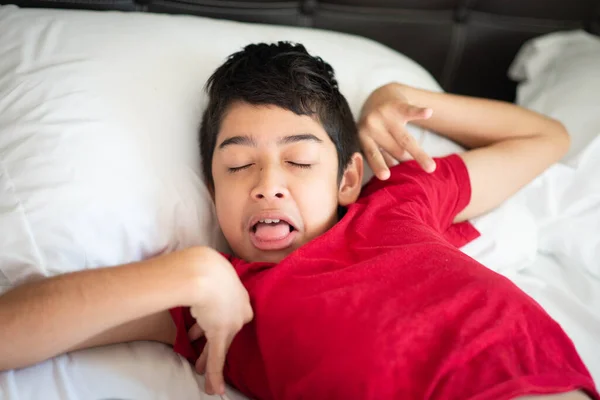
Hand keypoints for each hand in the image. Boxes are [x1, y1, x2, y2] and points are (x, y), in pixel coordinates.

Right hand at [186, 249, 252, 395]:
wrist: (203, 270)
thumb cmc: (202, 266)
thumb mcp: (206, 270)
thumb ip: (201, 278)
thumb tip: (184, 272)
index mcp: (238, 293)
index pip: (229, 314)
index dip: (215, 324)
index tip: (205, 330)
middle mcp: (239, 309)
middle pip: (225, 332)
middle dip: (211, 345)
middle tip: (202, 357)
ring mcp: (231, 322)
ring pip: (220, 346)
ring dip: (208, 358)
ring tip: (199, 367)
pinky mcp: (222, 333)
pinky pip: (218, 358)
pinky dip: (215, 374)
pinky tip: (214, 388)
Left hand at [358, 83, 435, 179]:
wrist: (379, 96)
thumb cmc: (377, 126)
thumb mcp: (372, 140)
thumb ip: (380, 155)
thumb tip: (393, 176)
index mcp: (363, 136)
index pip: (373, 154)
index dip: (379, 165)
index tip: (385, 176)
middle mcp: (372, 125)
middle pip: (394, 149)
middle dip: (407, 160)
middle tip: (422, 173)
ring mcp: (385, 115)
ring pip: (405, 138)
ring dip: (418, 154)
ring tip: (431, 167)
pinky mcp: (398, 105)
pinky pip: (410, 110)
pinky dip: (419, 112)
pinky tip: (428, 112)